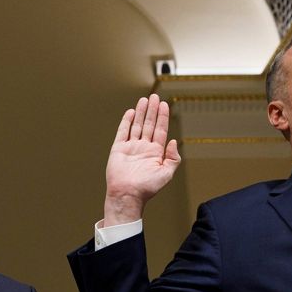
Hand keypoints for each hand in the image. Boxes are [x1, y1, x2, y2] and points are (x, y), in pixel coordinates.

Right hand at [103, 94, 179, 225]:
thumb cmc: (147, 188)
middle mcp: (143, 148)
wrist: (127, 195)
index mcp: (155, 153)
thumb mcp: (167, 174)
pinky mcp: (119, 149)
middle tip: (154, 96)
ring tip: (144, 100)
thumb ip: (173, 158)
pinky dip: (126, 122)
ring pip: (137, 126)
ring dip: (141, 112)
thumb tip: (173, 141)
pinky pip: (123, 132)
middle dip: (152, 110)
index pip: (160, 130)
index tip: (164, 104)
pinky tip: (131, 112)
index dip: (162, 117)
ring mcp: (131, 148)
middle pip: (149, 124)